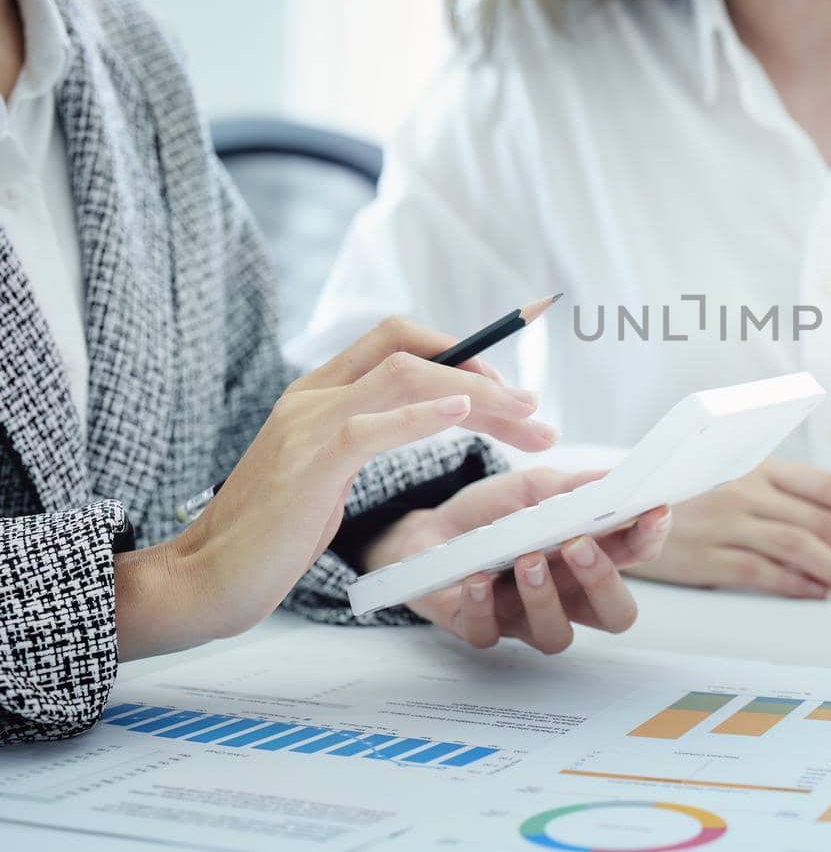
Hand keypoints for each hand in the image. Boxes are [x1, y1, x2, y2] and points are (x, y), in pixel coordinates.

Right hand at [115, 318, 554, 658]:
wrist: (205, 580)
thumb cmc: (271, 535)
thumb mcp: (326, 472)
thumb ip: (365, 436)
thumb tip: (425, 419)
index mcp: (319, 392)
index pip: (397, 339)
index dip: (461, 350)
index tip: (512, 389)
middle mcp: (313, 396)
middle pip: (411, 350)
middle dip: (483, 373)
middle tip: (536, 411)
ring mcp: (307, 425)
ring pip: (403, 375)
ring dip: (476, 395)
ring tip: (525, 419)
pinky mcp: (308, 465)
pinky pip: (371, 425)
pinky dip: (422, 414)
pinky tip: (464, 413)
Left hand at [361, 469, 670, 653]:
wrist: (427, 533)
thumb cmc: (492, 514)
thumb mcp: (532, 488)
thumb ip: (572, 488)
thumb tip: (615, 477)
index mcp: (588, 556)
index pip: (635, 555)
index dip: (650, 537)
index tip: (652, 510)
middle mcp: (568, 595)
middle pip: (615, 615)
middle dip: (604, 583)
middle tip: (579, 544)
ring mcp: (526, 618)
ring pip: (557, 635)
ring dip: (545, 597)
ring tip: (526, 559)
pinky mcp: (481, 629)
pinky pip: (490, 634)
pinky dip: (484, 605)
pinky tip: (477, 578)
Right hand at [624, 458, 830, 601]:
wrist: (615, 504)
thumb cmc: (687, 496)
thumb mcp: (735, 482)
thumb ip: (783, 500)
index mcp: (763, 467)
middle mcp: (750, 490)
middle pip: (828, 522)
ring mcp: (727, 522)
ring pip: (802, 547)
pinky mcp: (705, 555)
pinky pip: (759, 572)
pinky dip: (796, 585)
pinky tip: (826, 599)